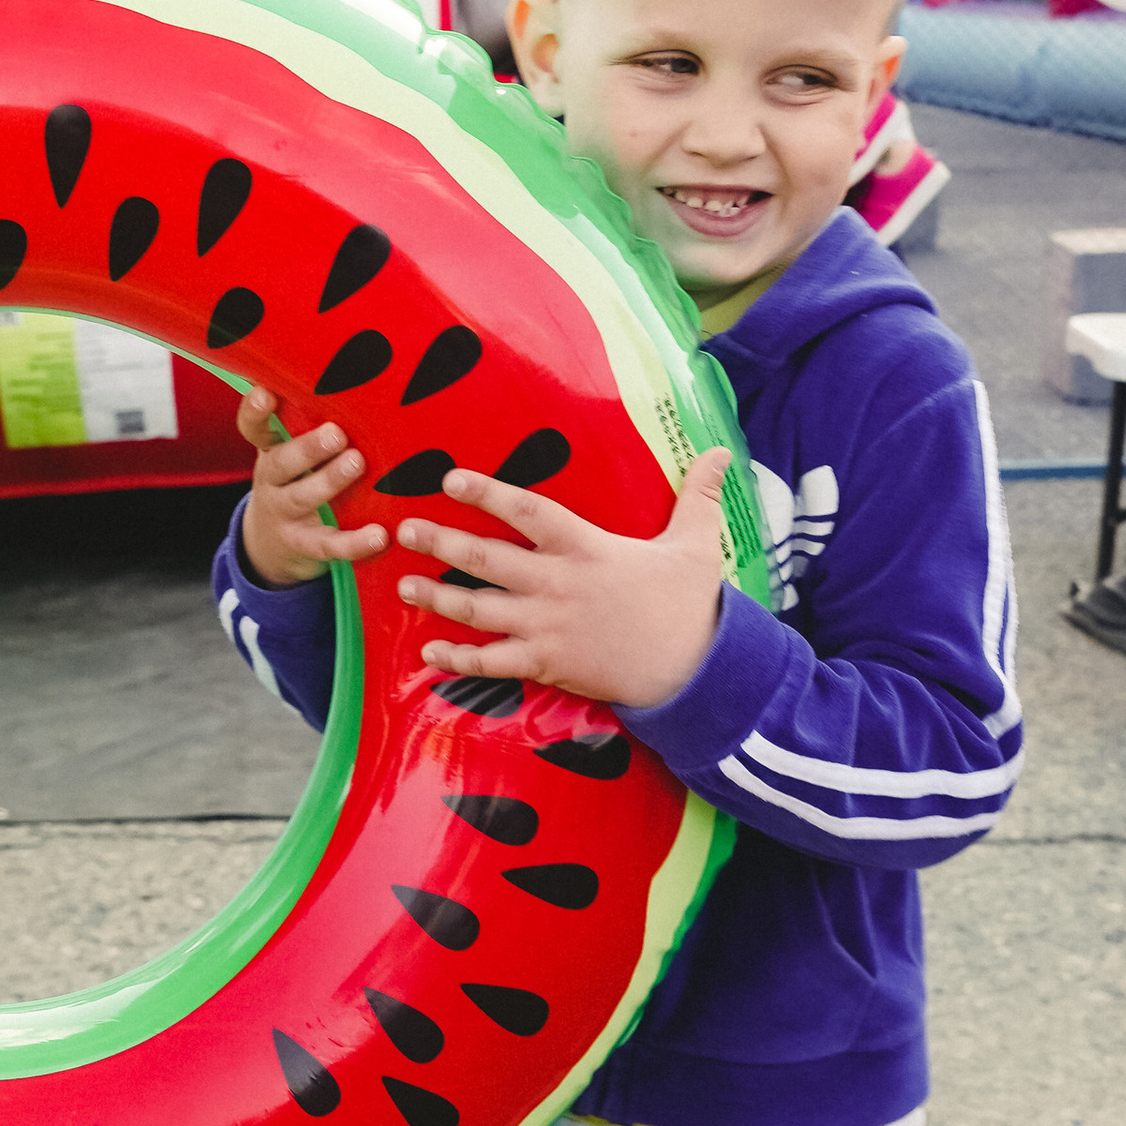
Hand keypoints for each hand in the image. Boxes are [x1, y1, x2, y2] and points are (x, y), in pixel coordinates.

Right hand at [235, 385, 388, 587]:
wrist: (274, 546)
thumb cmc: (301, 480)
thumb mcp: (296, 454)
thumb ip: (314, 423)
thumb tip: (364, 377)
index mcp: (271, 450)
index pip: (254, 428)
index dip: (255, 412)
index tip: (265, 393)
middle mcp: (271, 482)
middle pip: (280, 463)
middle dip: (307, 448)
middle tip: (336, 434)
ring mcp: (285, 515)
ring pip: (301, 498)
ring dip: (329, 481)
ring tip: (357, 464)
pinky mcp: (305, 546)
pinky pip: (328, 545)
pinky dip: (354, 542)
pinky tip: (379, 536)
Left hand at [393, 446, 733, 706]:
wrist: (694, 672)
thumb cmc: (690, 606)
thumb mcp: (697, 544)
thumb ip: (698, 496)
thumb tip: (723, 453)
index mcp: (586, 548)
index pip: (528, 512)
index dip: (488, 493)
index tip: (451, 479)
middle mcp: (558, 585)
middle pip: (488, 559)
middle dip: (441, 543)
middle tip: (404, 530)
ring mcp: (547, 628)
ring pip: (479, 610)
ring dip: (437, 598)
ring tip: (402, 585)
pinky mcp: (547, 665)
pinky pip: (492, 663)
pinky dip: (458, 659)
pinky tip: (429, 651)